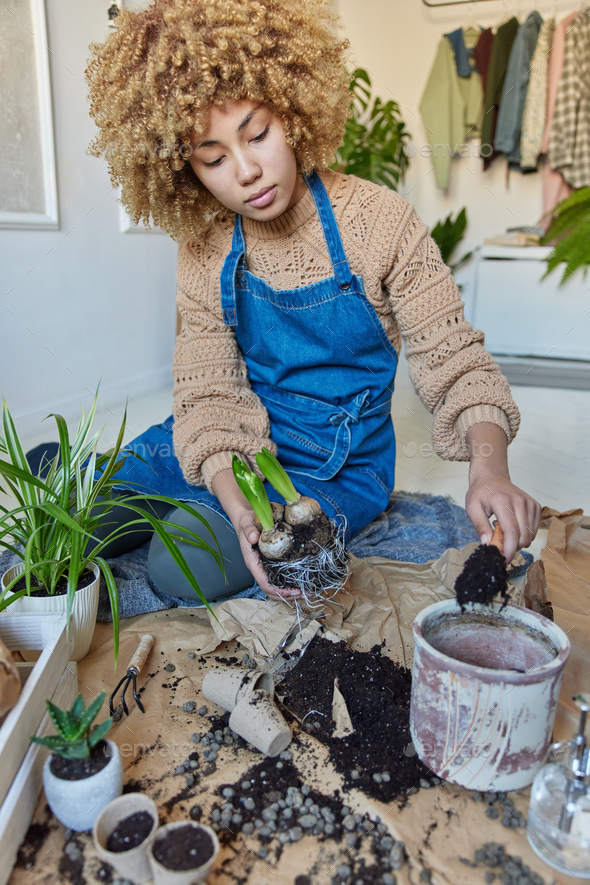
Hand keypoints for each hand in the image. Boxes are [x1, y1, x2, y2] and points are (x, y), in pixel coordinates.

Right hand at [210, 467, 300, 601]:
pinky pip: (280, 579)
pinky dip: (291, 584)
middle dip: (288, 596)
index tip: (294, 591)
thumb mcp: (247, 523)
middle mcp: (259, 569)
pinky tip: (303, 581)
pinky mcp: (271, 564)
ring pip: (276, 588)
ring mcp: (265, 568)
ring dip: (291, 593)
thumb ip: (249, 530)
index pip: (265, 583)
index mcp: (253, 563)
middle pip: (272, 591)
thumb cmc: (247, 523)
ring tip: (307, 591)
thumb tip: (253, 537)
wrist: (246, 519)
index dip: (279, 591)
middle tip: (306, 593)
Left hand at [465, 475, 540, 562]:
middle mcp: (520, 501)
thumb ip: (480, 526)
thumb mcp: (472, 508)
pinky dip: (524, 534)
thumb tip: (488, 545)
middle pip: (523, 536)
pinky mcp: (536, 506)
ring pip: (531, 535)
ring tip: (503, 531)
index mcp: (503, 501)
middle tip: (499, 545)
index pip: (512, 531)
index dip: (509, 549)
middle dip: (513, 547)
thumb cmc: (481, 492)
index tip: (503, 559)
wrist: (492, 477)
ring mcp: (530, 503)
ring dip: (518, 541)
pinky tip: (512, 526)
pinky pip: (534, 529)